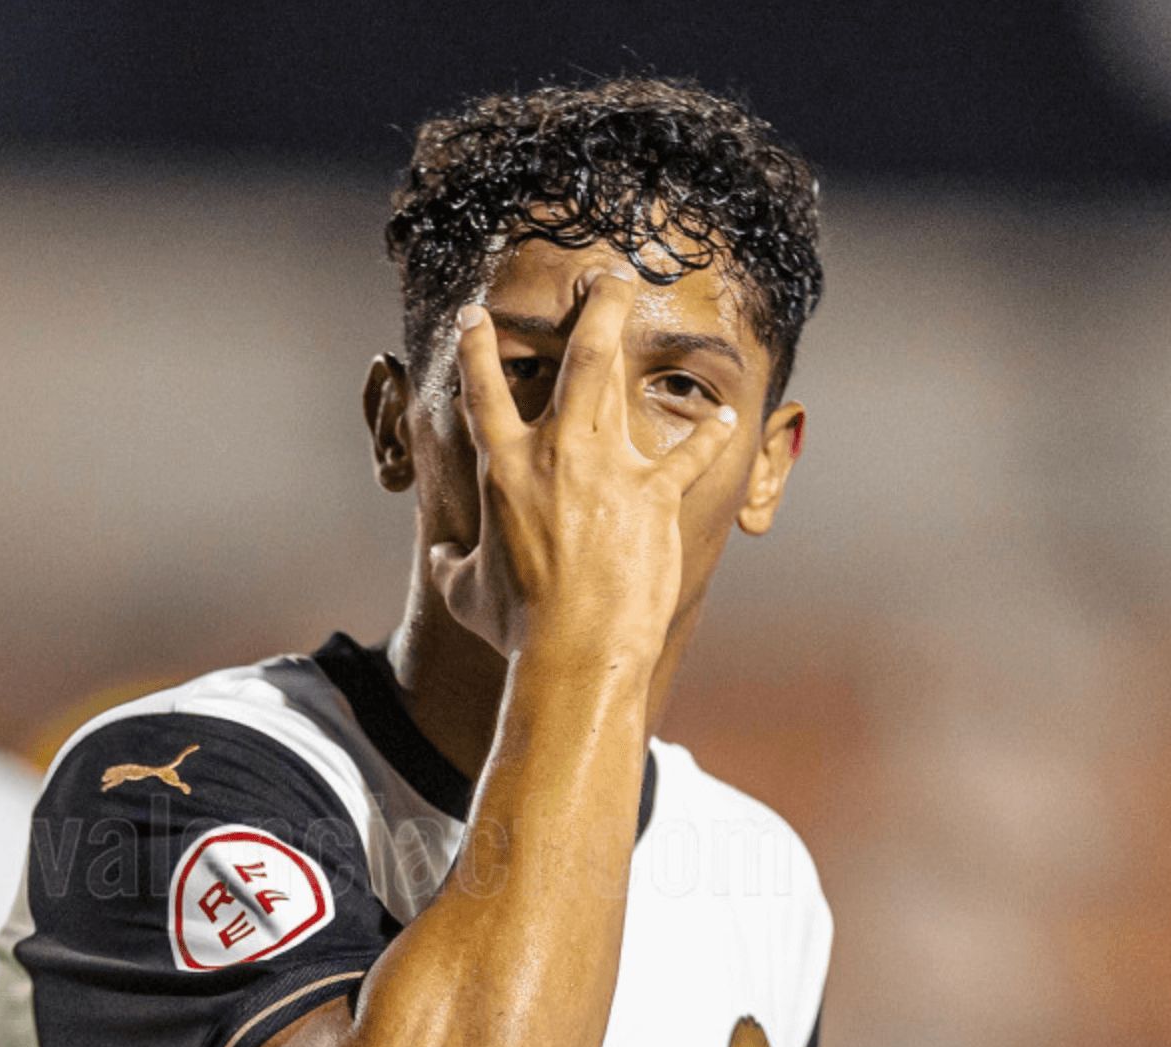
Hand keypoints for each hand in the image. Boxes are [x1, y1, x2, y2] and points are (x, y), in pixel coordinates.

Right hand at [428, 270, 737, 660]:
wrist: (577, 647)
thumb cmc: (517, 626)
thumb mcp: (465, 593)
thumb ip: (451, 563)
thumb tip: (443, 557)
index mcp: (503, 470)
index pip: (482, 392)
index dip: (476, 348)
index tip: (475, 316)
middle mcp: (555, 452)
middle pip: (573, 358)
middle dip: (588, 308)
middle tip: (600, 274)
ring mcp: (609, 467)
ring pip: (615, 377)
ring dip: (623, 328)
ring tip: (631, 291)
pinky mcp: (654, 494)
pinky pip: (688, 454)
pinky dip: (708, 433)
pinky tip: (727, 412)